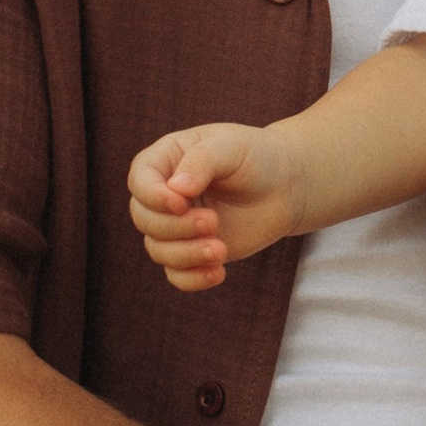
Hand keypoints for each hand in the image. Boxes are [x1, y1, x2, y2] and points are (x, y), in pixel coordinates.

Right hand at [127, 121, 304, 287]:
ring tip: (220, 248)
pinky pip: (178, 275)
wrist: (285, 186)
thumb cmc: (256, 157)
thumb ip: (202, 161)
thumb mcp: (231, 147)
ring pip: (158, 250)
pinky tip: (219, 272)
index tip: (181, 203)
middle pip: (144, 219)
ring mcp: (177, 226)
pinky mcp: (193, 252)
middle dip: (174, 227)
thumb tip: (176, 189)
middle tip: (212, 222)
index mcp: (165, 161)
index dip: (152, 196)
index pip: (139, 181)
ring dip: (185, 254)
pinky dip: (192, 279)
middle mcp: (164, 196)